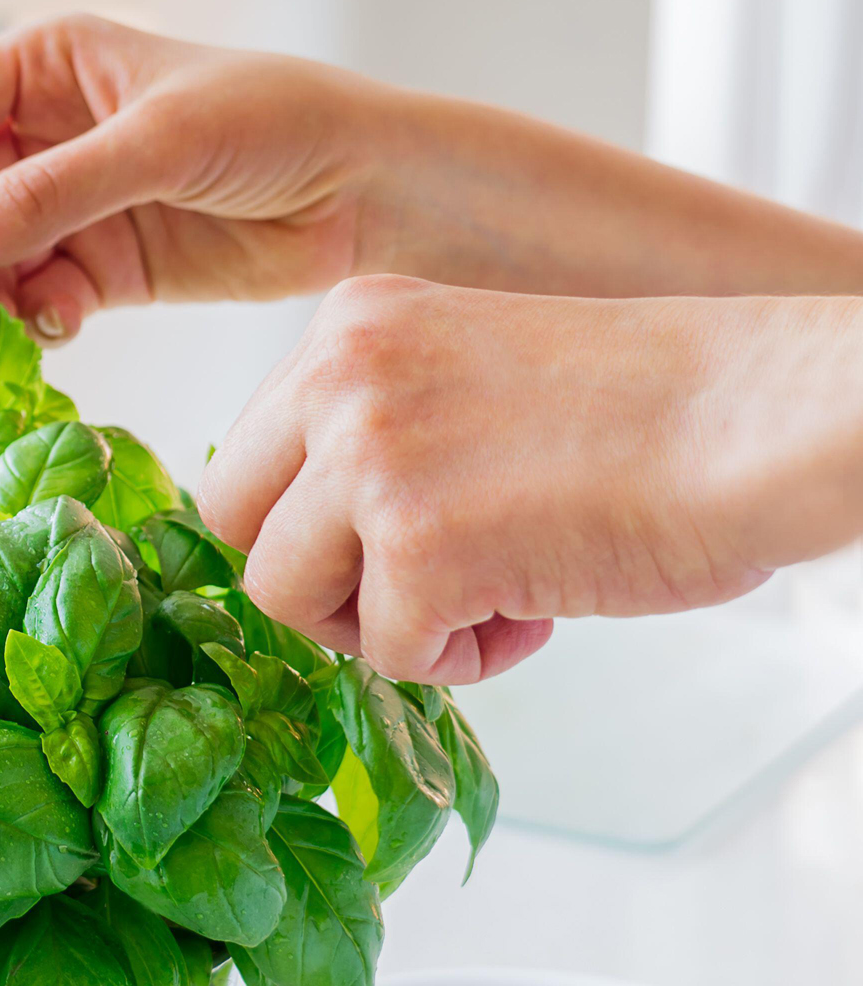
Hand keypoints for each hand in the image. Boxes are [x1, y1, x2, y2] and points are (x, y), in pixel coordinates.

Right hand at [0, 21, 379, 339]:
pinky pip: (36, 298)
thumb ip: (52, 192)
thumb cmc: (273, 122)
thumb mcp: (159, 142)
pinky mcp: (104, 269)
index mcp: (44, 68)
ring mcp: (70, 205)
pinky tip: (58, 327)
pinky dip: (32, 319)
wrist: (365, 188)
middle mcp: (43, 134)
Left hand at [196, 278, 862, 684]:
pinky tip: (539, 608)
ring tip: (493, 594)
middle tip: (418, 582)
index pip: (253, 452)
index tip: (398, 533)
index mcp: (350, 324)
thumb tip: (315, 538)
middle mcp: (340, 378)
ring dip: (385, 624)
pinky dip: (463, 661)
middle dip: (316, 577)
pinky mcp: (420, 548)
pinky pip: (389, 655)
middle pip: (233, 521)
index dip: (316, 520)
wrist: (753, 420)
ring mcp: (372, 460)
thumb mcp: (464, 378)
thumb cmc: (648, 409)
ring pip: (286, 596)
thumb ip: (378, 430)